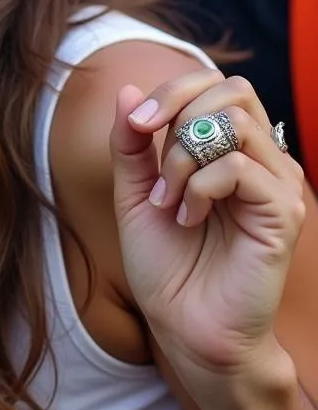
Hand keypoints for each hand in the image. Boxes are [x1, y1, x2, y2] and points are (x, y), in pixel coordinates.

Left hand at [111, 70, 304, 389]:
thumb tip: (126, 90)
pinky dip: (199, 185)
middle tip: (152, 161)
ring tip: (170, 199)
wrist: (184, 326)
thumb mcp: (134, 190)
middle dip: (177, 112)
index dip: (170, 91)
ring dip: (184, 156)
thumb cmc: (165, 262)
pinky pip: (239, 166)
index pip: (213, 84)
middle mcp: (259, 159)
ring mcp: (276, 184)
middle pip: (231, 90)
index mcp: (227, 149)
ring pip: (235, 122)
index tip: (136, 124)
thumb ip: (131, 142)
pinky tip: (187, 217)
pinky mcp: (283, 213)